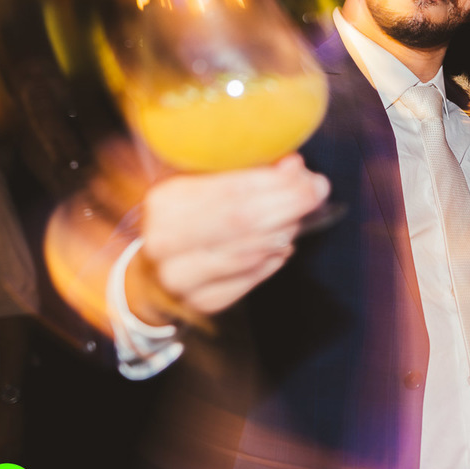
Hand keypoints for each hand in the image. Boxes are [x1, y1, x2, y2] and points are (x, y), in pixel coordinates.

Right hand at [136, 154, 329, 323]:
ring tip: (296, 221)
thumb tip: (294, 166)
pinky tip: (281, 248)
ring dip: (282, 233)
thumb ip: (248, 172)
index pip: (231, 191)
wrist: (152, 271)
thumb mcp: (208, 185)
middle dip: (288, 206)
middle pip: (242, 222)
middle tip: (317, 193)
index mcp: (166, 201)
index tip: (310, 178)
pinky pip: (249, 280)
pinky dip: (272, 262)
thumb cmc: (189, 217)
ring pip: (248, 253)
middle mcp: (165, 241)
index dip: (277, 184)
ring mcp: (180, 277)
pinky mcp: (200, 302)